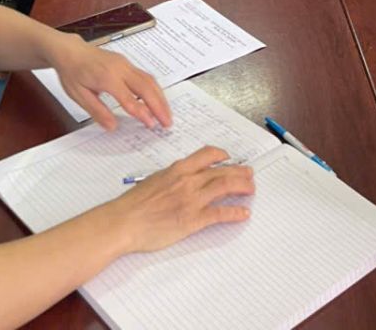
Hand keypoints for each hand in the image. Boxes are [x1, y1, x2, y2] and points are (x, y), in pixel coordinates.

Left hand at [49, 35, 170, 130]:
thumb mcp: (78, 96)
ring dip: (160, 97)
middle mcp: (120, 69)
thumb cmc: (72, 73)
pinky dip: (154, 89)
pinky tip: (157, 100)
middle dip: (159, 106)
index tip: (151, 125)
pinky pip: (145, 76)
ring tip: (166, 114)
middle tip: (167, 122)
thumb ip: (97, 111)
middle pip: (146, 87)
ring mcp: (125, 64)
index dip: (142, 113)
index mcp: (107, 78)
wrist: (70, 51)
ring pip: (149, 80)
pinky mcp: (126, 63)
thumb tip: (113, 126)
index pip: (129, 98)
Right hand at [114, 146, 254, 253]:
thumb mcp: (154, 180)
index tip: (228, 157)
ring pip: (225, 187)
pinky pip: (220, 214)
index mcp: (178, 169)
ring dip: (242, 187)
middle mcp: (189, 181)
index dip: (222, 155)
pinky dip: (235, 213)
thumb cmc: (133, 203)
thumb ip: (171, 177)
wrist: (124, 221)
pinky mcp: (193, 220)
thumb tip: (180, 177)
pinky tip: (244, 214)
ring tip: (251, 189)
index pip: (207, 155)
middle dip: (239, 171)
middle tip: (249, 173)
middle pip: (221, 171)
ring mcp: (192, 199)